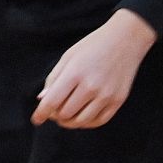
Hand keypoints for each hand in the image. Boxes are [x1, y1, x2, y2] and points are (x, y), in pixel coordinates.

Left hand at [33, 10, 156, 128]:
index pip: (52, 102)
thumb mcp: (68, 57)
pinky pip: (99, 121)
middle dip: (54, 116)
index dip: (41, 114)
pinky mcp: (118, 100)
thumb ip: (53, 79)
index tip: (37, 120)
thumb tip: (42, 100)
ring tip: (65, 115)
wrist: (126, 39)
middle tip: (53, 111)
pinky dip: (86, 123)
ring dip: (69, 122)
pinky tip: (81, 116)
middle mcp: (91, 87)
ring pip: (81, 121)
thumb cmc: (92, 47)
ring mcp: (107, 95)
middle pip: (65, 114)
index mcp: (74, 73)